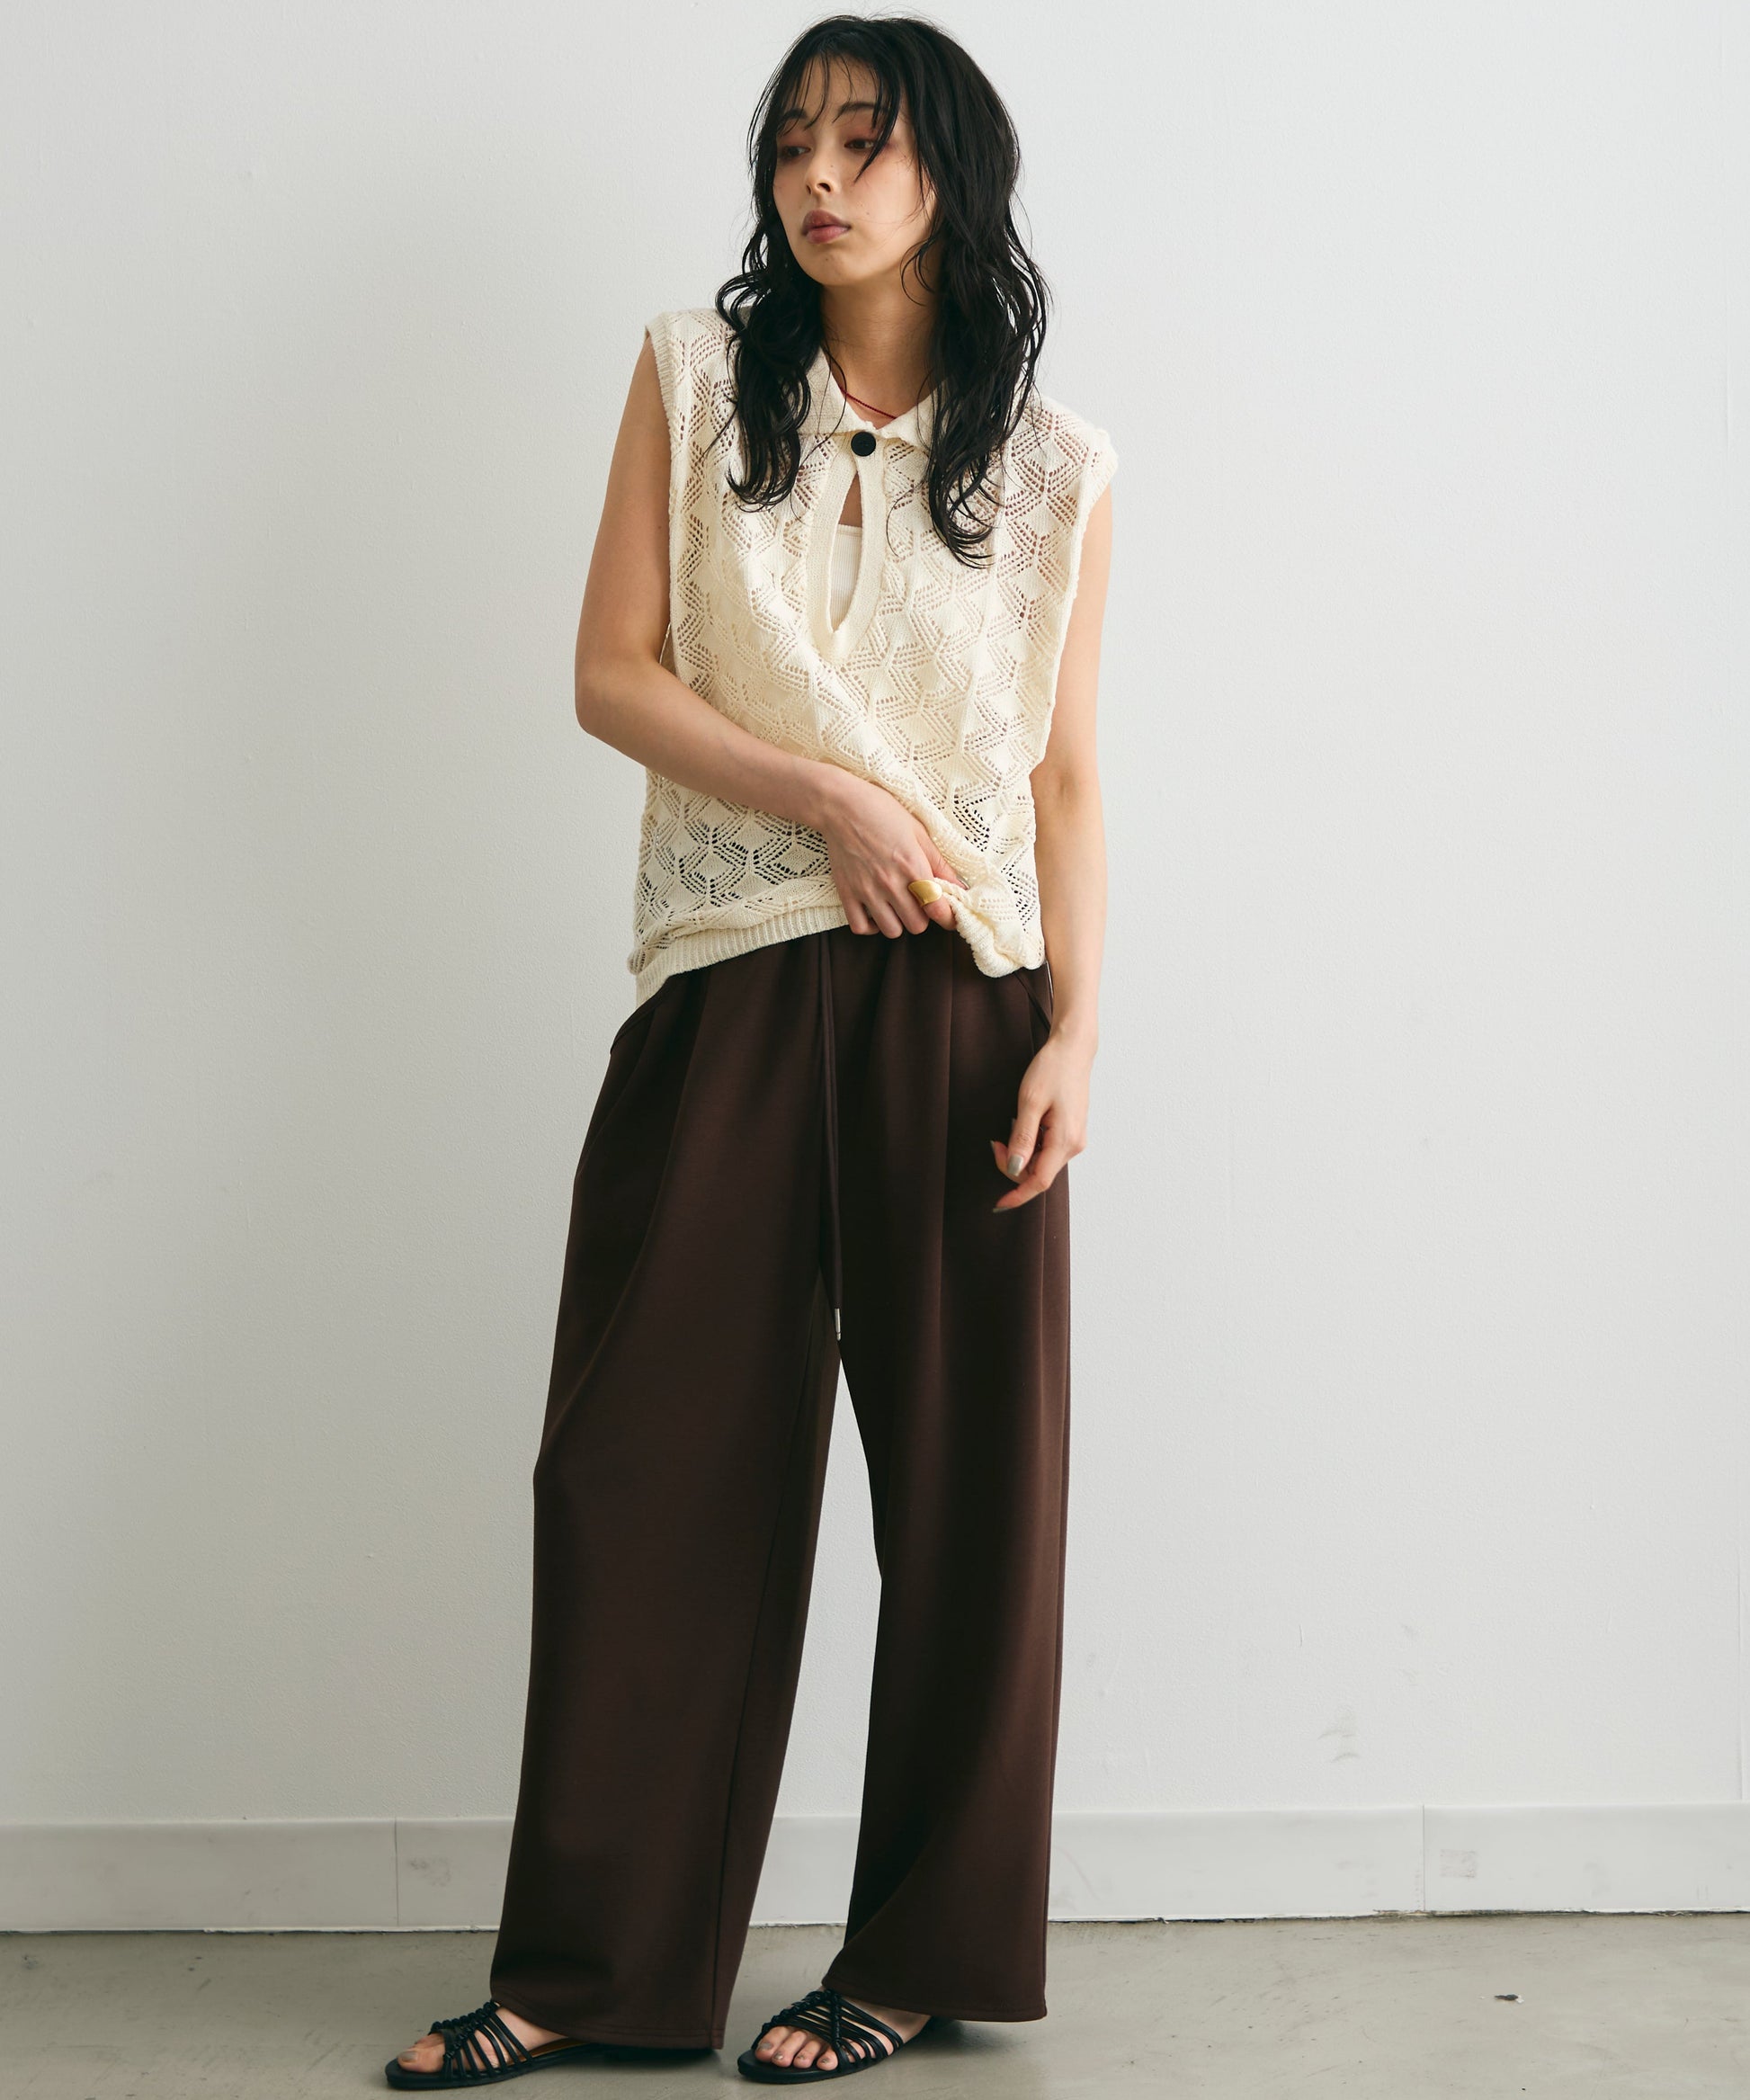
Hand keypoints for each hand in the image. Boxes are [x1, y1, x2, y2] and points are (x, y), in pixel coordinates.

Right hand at [813, 771, 965, 936]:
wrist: (841, 806)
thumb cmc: (883, 813)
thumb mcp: (919, 832)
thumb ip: (939, 863)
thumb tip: (960, 886)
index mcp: (912, 866)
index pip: (937, 909)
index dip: (948, 917)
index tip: (949, 915)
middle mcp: (890, 883)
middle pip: (916, 925)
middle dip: (923, 917)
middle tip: (919, 903)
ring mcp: (867, 891)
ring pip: (891, 931)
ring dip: (899, 922)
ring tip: (898, 907)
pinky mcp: (847, 893)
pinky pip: (860, 928)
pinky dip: (871, 926)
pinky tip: (876, 912)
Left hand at [991, 1031, 1091, 1209]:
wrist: (1072, 1049)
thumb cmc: (1052, 1070)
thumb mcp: (1029, 1103)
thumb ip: (1022, 1139)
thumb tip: (1015, 1169)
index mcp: (1065, 1140)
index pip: (1039, 1181)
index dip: (1017, 1194)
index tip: (998, 1204)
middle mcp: (1074, 1144)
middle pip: (1038, 1173)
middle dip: (1013, 1165)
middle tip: (995, 1142)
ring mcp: (1075, 1139)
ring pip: (1042, 1163)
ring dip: (1021, 1154)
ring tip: (1011, 1125)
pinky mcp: (1071, 1132)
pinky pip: (1047, 1150)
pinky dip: (1030, 1145)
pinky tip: (1024, 1124)